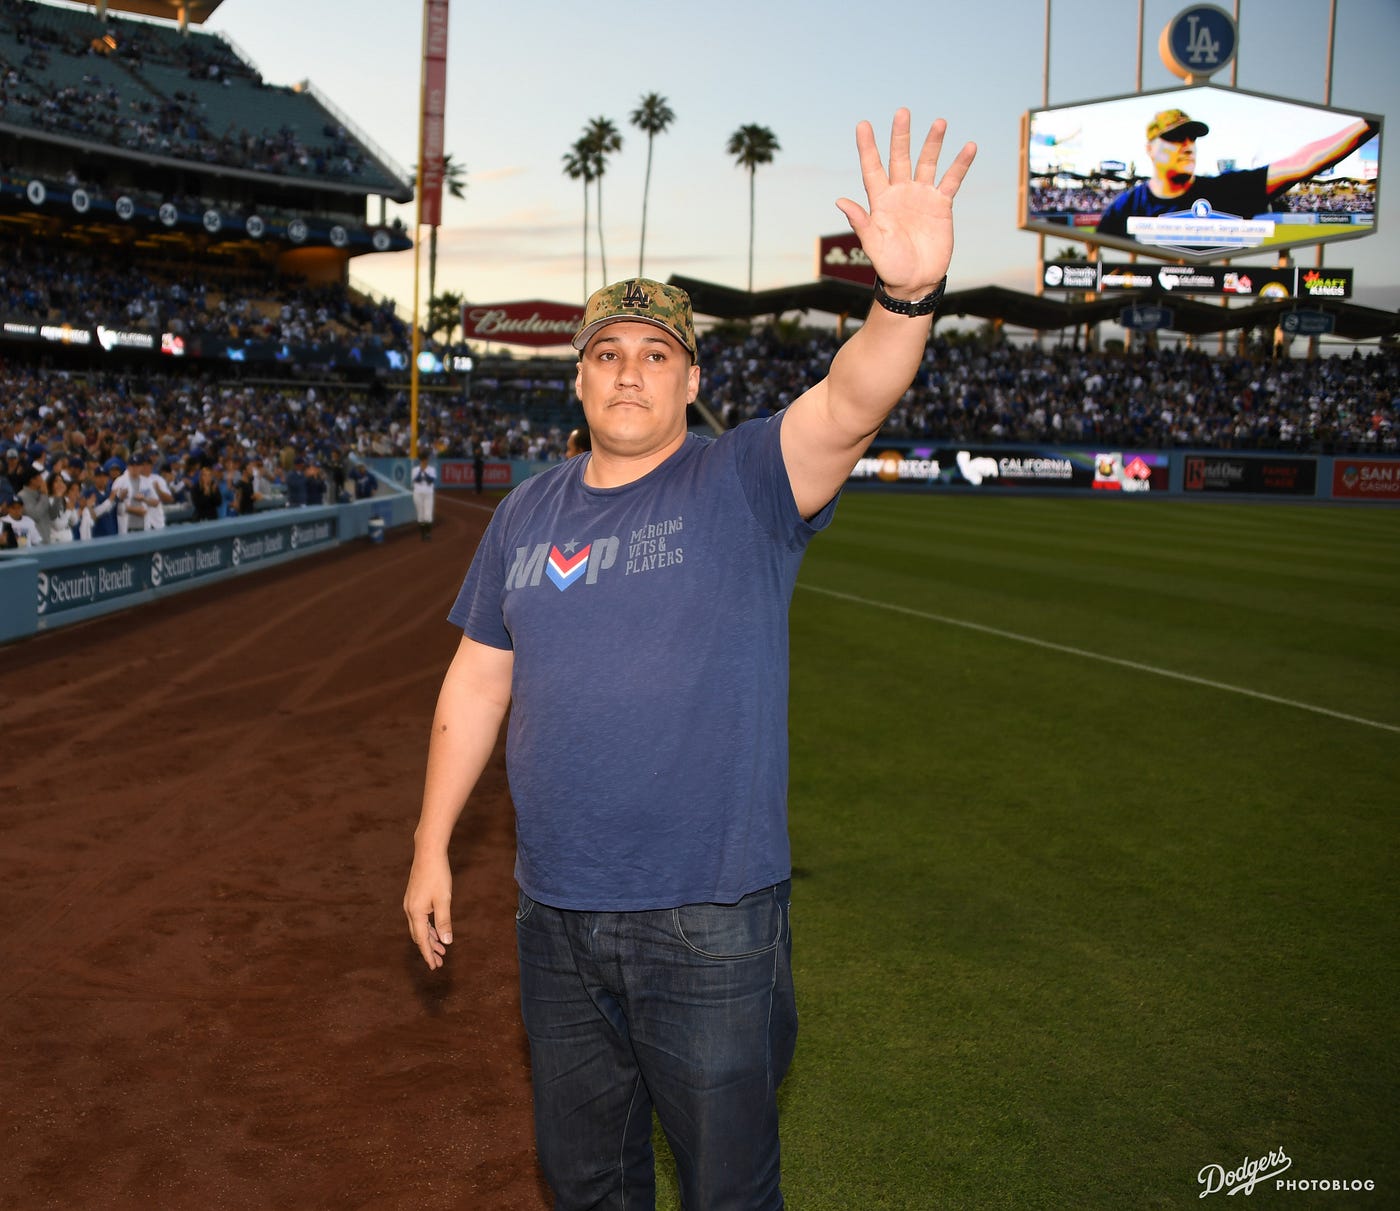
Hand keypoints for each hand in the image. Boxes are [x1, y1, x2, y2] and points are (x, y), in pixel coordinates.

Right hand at [403, 850, 452, 969]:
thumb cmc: (437, 875)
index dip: (429, 954)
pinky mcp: (414, 897)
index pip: (422, 940)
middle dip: (429, 949)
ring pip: (419, 928)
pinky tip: (436, 930)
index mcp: (416, 913)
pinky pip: (420, 919)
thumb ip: (444, 922)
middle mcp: (409, 910)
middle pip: (419, 936)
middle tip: (440, 961)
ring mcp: (410, 903)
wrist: (428, 853)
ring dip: (429, 939)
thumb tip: (447, 942)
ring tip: (441, 949)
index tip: (435, 967)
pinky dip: (428, 927)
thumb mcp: (444, 900)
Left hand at [835, 109, 976, 298]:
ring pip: (927, 163)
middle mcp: (901, 193)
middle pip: (900, 158)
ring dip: (933, 143)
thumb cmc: (889, 266)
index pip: (872, 168)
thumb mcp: (873, 245)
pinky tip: (968, 147)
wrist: (915, 281)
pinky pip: (952, 180)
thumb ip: (860, 222)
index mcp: (880, 201)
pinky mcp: (942, 205)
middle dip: (901, 136)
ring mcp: (922, 197)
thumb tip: (840, 201)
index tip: (863, 124)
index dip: (868, 147)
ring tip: (940, 122)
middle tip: (902, 112)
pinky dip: (960, 164)